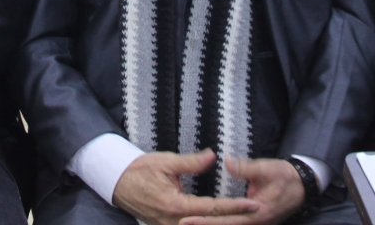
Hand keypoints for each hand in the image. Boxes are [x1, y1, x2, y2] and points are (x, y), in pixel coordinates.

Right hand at [112, 150, 259, 224]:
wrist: (117, 182)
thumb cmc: (141, 169)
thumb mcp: (167, 162)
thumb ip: (192, 163)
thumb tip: (213, 157)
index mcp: (175, 205)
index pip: (212, 209)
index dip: (234, 207)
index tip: (253, 204)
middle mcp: (174, 222)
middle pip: (211, 224)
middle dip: (235, 220)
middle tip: (257, 213)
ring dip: (222, 224)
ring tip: (243, 217)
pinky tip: (220, 221)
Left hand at [178, 157, 304, 224]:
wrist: (303, 186)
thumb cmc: (285, 176)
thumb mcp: (266, 169)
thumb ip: (246, 168)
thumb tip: (228, 163)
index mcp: (256, 213)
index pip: (224, 220)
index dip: (204, 221)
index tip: (186, 220)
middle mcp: (253, 223)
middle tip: (180, 224)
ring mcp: (254, 223)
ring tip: (188, 224)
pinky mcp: (253, 220)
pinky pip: (233, 224)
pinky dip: (219, 223)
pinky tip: (207, 221)